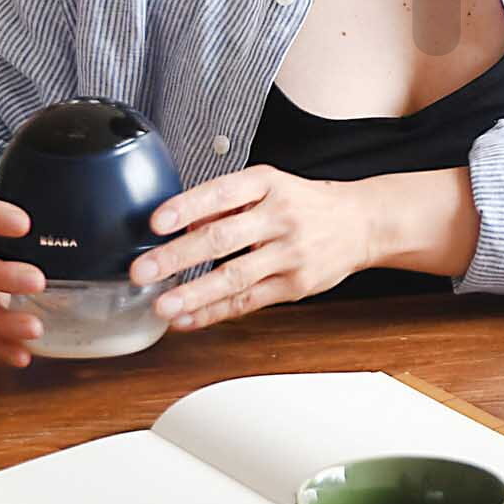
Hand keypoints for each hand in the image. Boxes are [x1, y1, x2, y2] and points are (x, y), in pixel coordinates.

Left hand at [133, 165, 374, 332]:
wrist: (361, 223)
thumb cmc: (305, 204)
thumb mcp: (268, 187)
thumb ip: (226, 203)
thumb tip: (181, 225)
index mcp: (268, 185)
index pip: (222, 193)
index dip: (187, 207)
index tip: (156, 223)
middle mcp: (280, 217)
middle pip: (223, 238)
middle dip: (178, 257)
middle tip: (143, 270)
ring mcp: (290, 254)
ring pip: (235, 277)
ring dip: (194, 294)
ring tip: (162, 305)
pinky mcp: (295, 285)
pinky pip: (248, 302)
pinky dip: (214, 312)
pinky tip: (188, 319)